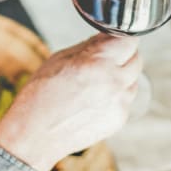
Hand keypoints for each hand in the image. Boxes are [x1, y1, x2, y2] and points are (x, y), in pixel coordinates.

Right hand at [0, 34, 141, 170]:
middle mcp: (113, 83)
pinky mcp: (119, 119)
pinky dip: (116, 96)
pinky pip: (126, 100)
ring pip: (134, 80)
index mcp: (97, 63)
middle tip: (104, 59)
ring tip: (96, 82)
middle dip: (123, 55)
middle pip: (137, 59)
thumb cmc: (40, 95)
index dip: (121, 36)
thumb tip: (106, 35)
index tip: (114, 38)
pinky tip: (94, 100)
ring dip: (122, 76)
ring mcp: (119, 104)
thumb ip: (89, 46)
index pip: (129, 39)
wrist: (34, 135)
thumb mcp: (60, 59)